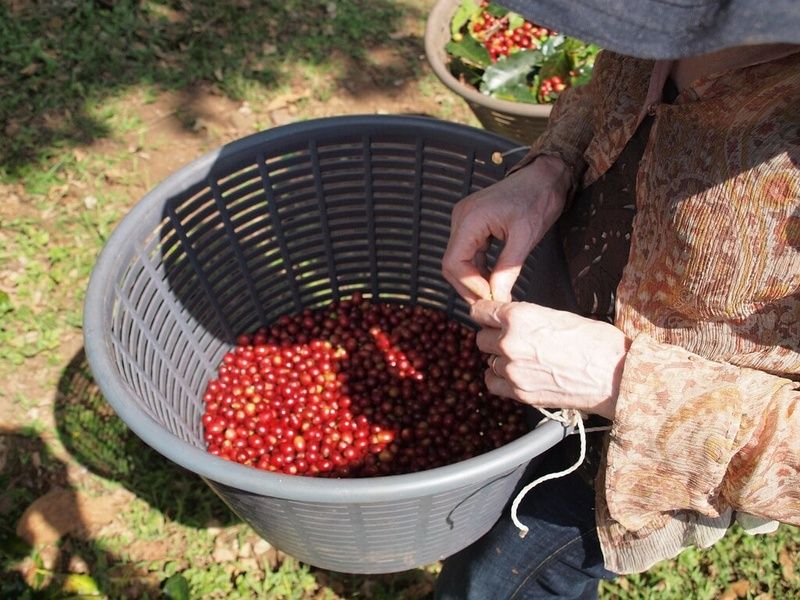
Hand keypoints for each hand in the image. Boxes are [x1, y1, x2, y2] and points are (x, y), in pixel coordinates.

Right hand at [442, 155, 571, 302]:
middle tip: (490, 303)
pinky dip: (478, 269)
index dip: (468, 285)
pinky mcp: (472, 224)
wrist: (544, 177)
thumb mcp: (526, 237)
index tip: (489, 297)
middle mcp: (461, 219)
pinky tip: (492, 281)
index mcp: (470, 219)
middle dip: (469, 287)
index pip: (453, 262)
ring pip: (458, 261)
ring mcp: (465, 221)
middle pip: (452, 264)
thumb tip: (497, 297)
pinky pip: (468, 253)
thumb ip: (508, 269)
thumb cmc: (538, 198)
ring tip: (493, 295)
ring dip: (473, 280)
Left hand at [471, 300, 628, 419]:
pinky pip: (493, 383)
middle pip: (481, 338)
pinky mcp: (519, 393)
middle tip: (512, 339)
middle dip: (494, 337)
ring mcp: (513, 370)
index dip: (484, 314)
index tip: (486, 316)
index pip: (481, 312)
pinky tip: (515, 375)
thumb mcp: (558, 316)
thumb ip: (528, 318)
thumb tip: (513, 320)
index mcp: (519, 317)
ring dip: (500, 359)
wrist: (616, 376)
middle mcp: (510, 342)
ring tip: (523, 359)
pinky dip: (500, 379)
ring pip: (489, 361)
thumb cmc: (597, 343)